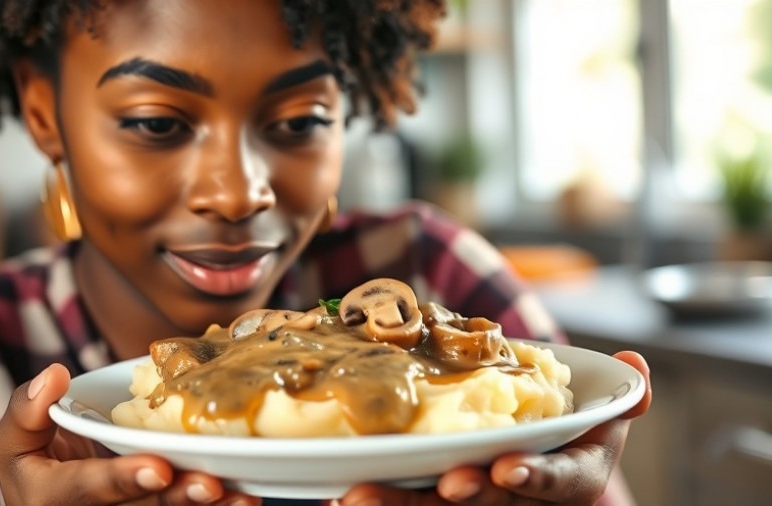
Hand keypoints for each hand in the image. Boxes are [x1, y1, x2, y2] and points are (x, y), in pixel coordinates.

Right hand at [0, 363, 260, 505]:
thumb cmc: (37, 463)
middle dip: (177, 497)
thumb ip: (26, 411)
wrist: (55, 495)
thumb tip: (54, 375)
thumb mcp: (16, 440)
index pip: (89, 488)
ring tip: (243, 498)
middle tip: (210, 484)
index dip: (124, 479)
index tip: (158, 466)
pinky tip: (248, 496)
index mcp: (54, 497)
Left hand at [337, 351, 651, 505]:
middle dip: (465, 495)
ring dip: (400, 502)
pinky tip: (338, 488)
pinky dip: (378, 494)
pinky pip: (409, 499)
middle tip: (442, 483)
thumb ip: (620, 394)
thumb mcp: (601, 414)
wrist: (540, 449)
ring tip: (359, 495)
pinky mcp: (437, 496)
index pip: (558, 483)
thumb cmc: (571, 430)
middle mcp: (521, 498)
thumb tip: (635, 362)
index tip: (508, 469)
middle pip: (490, 503)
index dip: (536, 478)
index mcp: (567, 478)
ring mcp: (478, 500)